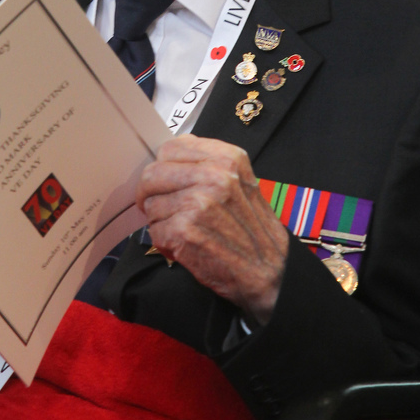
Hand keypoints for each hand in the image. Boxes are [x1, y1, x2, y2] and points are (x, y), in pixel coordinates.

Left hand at [136, 134, 288, 324]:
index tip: (164, 180)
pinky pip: (155, 230)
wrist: (270, 271)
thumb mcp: (241, 181)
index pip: (171, 148)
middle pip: (153, 174)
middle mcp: (212, 175)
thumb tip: (169, 157)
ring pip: (151, 204)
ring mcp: (197, 202)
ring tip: (183, 230)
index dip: (163, 166)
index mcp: (226, 158)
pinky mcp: (185, 231)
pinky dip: (165, 242)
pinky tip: (184, 246)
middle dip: (149, 193)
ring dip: (160, 220)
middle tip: (157, 207)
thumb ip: (208, 164)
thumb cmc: (253, 229)